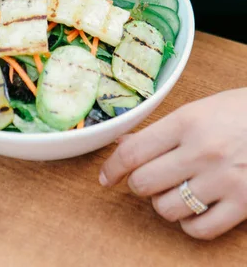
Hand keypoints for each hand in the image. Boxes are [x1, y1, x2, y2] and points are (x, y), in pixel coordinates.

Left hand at [100, 89, 246, 239]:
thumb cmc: (239, 111)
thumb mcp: (199, 109)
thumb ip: (161, 129)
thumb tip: (123, 144)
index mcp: (188, 121)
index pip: (134, 151)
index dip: (112, 167)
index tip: (106, 176)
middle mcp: (202, 151)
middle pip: (144, 183)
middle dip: (137, 184)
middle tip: (144, 180)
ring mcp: (224, 180)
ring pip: (167, 208)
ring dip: (163, 204)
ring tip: (173, 191)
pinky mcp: (244, 204)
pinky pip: (199, 229)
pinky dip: (189, 224)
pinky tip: (193, 210)